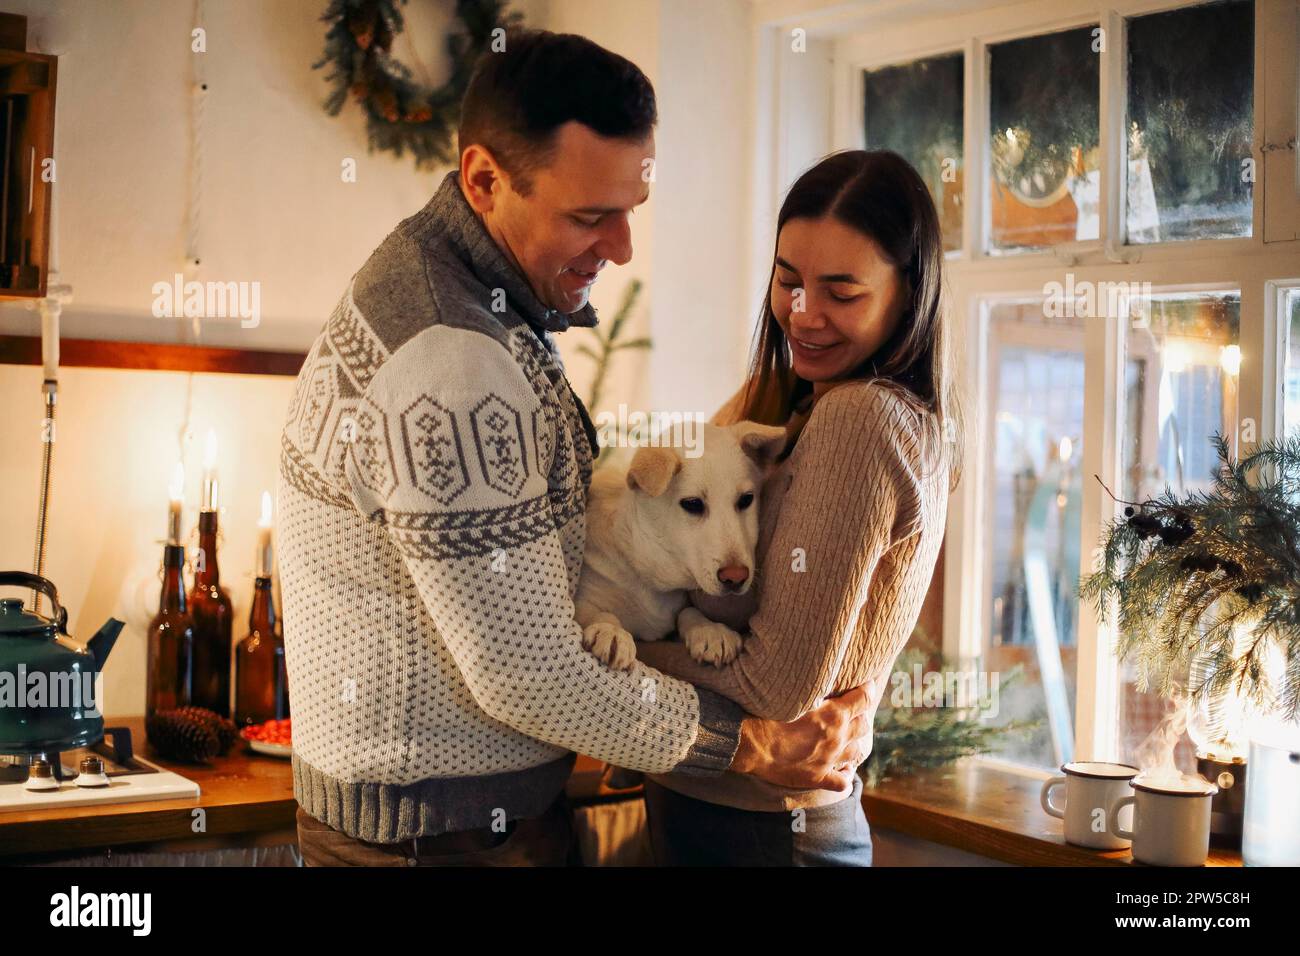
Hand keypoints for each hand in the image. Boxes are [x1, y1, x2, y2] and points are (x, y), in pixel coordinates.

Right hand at [730, 679, 880, 791]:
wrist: (752, 743)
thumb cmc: (768, 713)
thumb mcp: (794, 693)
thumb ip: (813, 687)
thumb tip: (821, 677)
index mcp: (834, 715)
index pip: (863, 699)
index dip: (867, 690)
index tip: (867, 685)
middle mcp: (837, 738)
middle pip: (863, 726)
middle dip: (861, 716)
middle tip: (853, 711)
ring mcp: (829, 760)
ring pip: (856, 752)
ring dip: (854, 743)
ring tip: (848, 738)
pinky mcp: (817, 777)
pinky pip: (842, 782)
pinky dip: (846, 776)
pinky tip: (844, 771)